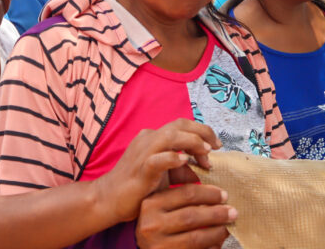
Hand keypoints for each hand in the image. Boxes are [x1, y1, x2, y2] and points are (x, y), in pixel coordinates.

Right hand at [95, 118, 220, 222]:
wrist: (109, 200)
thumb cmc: (136, 187)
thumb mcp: (164, 176)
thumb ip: (182, 170)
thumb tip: (204, 170)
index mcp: (153, 138)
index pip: (182, 126)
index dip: (202, 132)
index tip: (215, 146)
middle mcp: (148, 139)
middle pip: (179, 125)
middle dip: (202, 132)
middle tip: (216, 147)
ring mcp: (142, 152)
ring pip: (170, 136)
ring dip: (192, 142)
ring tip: (206, 153)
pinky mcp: (140, 169)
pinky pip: (157, 159)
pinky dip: (172, 158)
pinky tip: (185, 161)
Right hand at [136, 183, 233, 248]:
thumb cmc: (158, 223)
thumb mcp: (161, 205)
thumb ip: (180, 194)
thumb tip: (216, 191)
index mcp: (151, 204)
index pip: (186, 193)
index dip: (209, 193)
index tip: (224, 195)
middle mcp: (152, 224)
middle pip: (192, 216)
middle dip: (217, 213)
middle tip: (233, 212)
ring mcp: (159, 244)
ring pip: (196, 237)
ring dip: (217, 232)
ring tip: (228, 227)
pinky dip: (211, 247)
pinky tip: (218, 243)